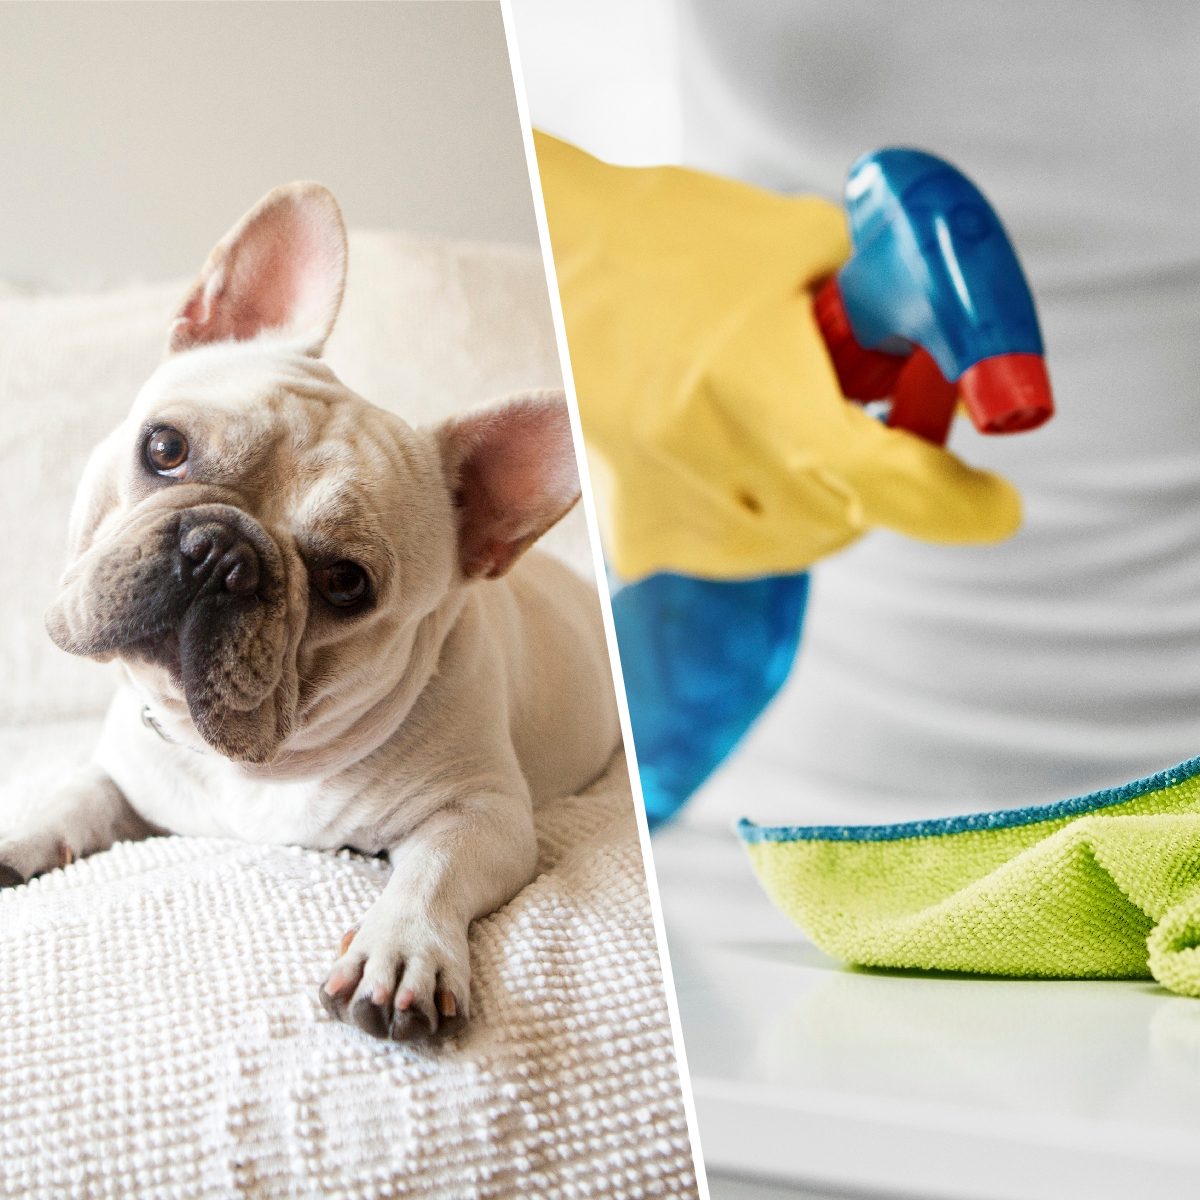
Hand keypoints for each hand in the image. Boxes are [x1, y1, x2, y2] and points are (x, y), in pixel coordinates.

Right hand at [535, 132, 1021, 580]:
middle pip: (845, 519)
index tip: (994, 505)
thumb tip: (947, 360)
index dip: (958, 504)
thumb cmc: (673, 237)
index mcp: (759, 387)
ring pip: (788, 543)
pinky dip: (755, 511)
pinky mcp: (635, 528)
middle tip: (872, 423)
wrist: (559, 258)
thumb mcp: (802, 245)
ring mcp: (667, 506)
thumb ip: (886, 307)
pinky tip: (729, 451)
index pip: (890, 483)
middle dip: (877, 482)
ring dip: (816, 500)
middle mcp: (711, 463)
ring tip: (781, 425)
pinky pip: (727, 546)